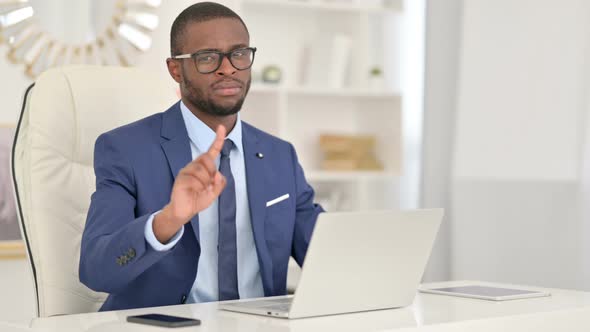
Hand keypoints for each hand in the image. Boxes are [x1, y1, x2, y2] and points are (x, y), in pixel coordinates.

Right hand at [153, 125, 226, 242]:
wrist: (184, 211)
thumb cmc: (197, 200)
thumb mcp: (214, 193)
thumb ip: (220, 184)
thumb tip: (218, 174)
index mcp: (202, 167)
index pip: (211, 151)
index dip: (217, 140)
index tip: (221, 128)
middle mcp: (193, 166)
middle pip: (208, 160)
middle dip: (211, 173)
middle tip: (206, 185)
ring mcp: (186, 171)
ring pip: (202, 171)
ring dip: (204, 183)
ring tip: (198, 190)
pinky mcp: (181, 178)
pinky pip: (195, 180)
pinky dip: (197, 188)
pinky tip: (192, 191)